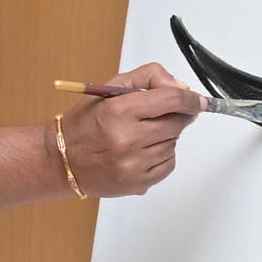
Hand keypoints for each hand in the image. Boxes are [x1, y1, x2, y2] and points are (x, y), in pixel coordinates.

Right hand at [63, 63, 198, 197]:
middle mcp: (127, 139)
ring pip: (173, 143)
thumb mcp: (111, 88)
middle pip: (177, 122)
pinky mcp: (138, 183)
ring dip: (166, 136)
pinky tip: (142, 151)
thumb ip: (148, 78)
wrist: (62, 159)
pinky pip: (168, 164)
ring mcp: (134, 165)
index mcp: (119, 111)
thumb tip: (182, 89)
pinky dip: (162, 155)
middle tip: (163, 114)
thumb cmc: (86, 122)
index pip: (171, 100)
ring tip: (142, 134)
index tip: (199, 101)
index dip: (190, 99)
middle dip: (176, 116)